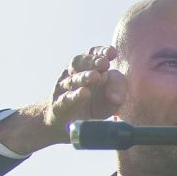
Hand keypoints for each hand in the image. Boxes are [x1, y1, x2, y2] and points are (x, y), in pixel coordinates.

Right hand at [0, 45, 128, 152]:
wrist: (66, 123)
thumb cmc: (92, 104)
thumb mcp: (110, 97)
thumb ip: (117, 90)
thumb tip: (117, 97)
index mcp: (86, 68)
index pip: (91, 54)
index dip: (100, 51)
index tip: (112, 52)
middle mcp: (72, 75)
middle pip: (79, 63)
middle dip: (92, 61)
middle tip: (104, 63)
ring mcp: (63, 90)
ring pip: (72, 80)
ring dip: (84, 77)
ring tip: (96, 76)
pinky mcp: (59, 106)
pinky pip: (66, 99)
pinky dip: (75, 96)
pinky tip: (84, 93)